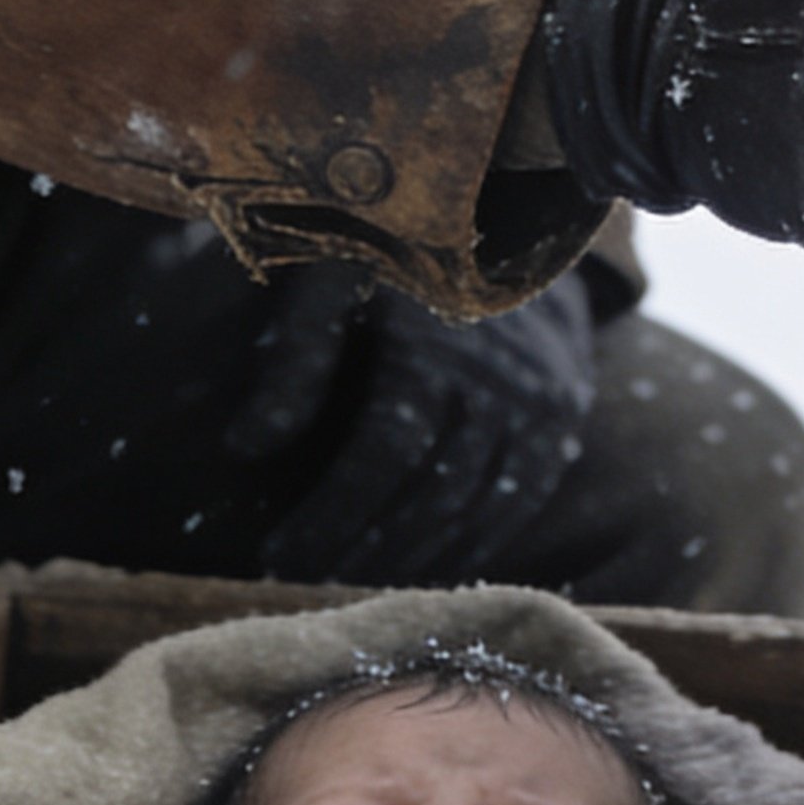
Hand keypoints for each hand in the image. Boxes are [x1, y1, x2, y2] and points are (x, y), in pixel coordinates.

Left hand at [227, 265, 597, 582]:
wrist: (517, 212)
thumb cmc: (401, 249)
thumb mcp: (338, 280)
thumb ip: (295, 362)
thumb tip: (242, 448)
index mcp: (435, 348)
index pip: (381, 456)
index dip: (331, 515)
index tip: (279, 558)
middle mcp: (498, 386)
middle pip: (429, 495)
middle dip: (364, 553)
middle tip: (307, 591)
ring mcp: (540, 409)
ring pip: (477, 509)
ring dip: (415, 562)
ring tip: (354, 593)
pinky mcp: (561, 424)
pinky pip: (518, 505)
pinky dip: (471, 547)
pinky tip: (424, 572)